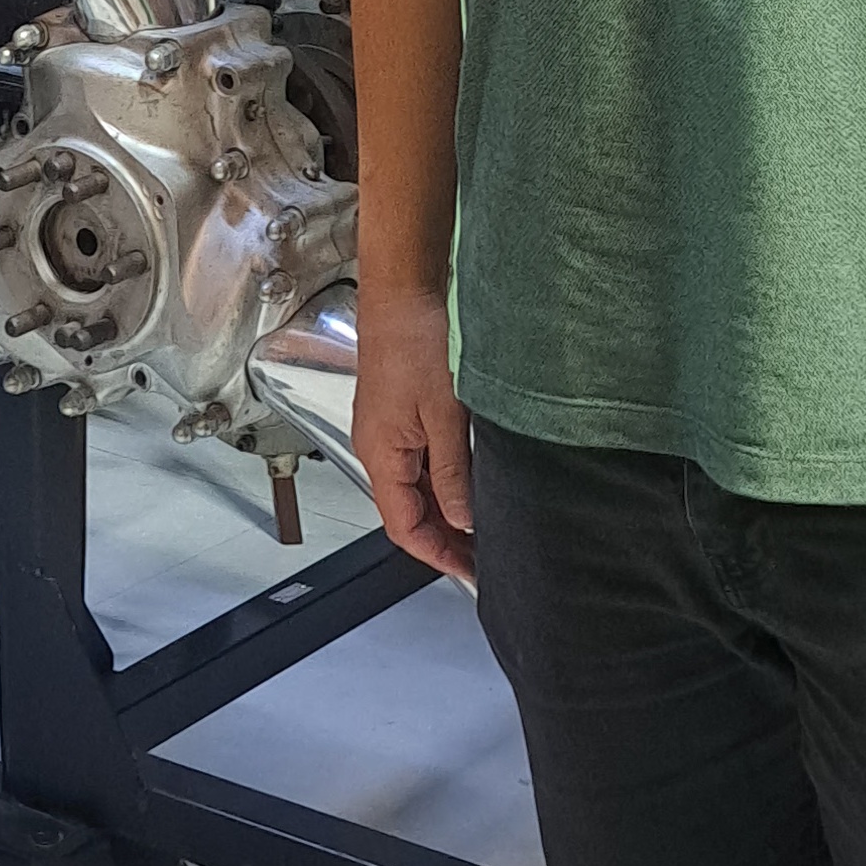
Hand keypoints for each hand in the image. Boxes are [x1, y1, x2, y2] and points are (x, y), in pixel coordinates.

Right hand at [354, 283, 475, 581]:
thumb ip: (452, 473)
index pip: (405, 528)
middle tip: (486, 555)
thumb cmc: (415, 343)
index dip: (438, 555)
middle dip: (446, 539)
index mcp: (381, 456)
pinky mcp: (402, 414)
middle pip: (409, 513)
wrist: (404, 293)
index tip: (470, 572)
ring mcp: (389, 432)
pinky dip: (445, 481)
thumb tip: (463, 518)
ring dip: (447, 511)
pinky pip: (420, 462)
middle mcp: (379, 449)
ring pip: (416, 489)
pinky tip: (472, 482)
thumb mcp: (444, 416)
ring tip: (485, 525)